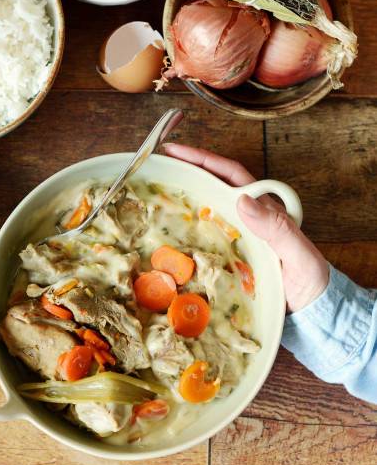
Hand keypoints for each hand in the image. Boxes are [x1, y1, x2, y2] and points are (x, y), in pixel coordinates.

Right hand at [163, 143, 328, 312]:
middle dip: (185, 172)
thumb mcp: (299, 255)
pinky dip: (182, 233)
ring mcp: (232, 238)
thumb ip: (277, 228)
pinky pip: (199, 240)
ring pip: (203, 210)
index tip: (176, 151)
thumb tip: (242, 200)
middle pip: (211, 187)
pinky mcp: (224, 258)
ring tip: (154, 192)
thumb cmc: (309, 282)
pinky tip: (164, 233)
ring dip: (180, 199)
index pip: (230, 175)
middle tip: (156, 165)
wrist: (309, 313)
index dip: (203, 160)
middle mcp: (244, 218)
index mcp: (262, 209)